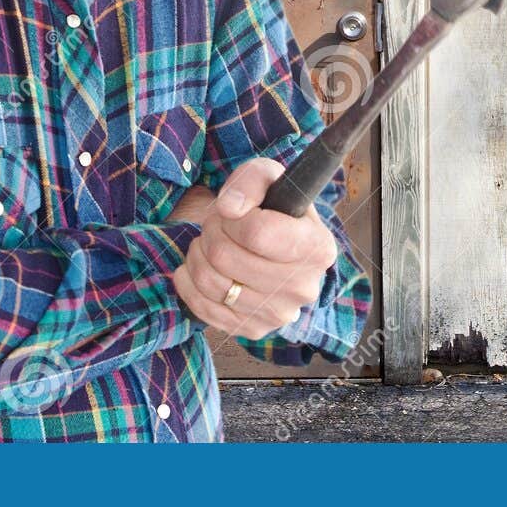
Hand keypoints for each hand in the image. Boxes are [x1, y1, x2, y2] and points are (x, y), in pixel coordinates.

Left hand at [172, 157, 338, 340]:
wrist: (273, 243)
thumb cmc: (271, 206)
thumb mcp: (268, 177)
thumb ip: (251, 180)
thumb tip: (229, 209)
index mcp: (318, 247)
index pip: (257, 233)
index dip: (232, 218)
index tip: (232, 211)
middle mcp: (304, 286)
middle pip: (226, 257)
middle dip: (210, 232)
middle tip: (216, 223)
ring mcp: (279, 313)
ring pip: (210, 281)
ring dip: (197, 253)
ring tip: (207, 242)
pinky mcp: (253, 329)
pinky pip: (202, 307)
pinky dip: (189, 281)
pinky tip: (198, 265)